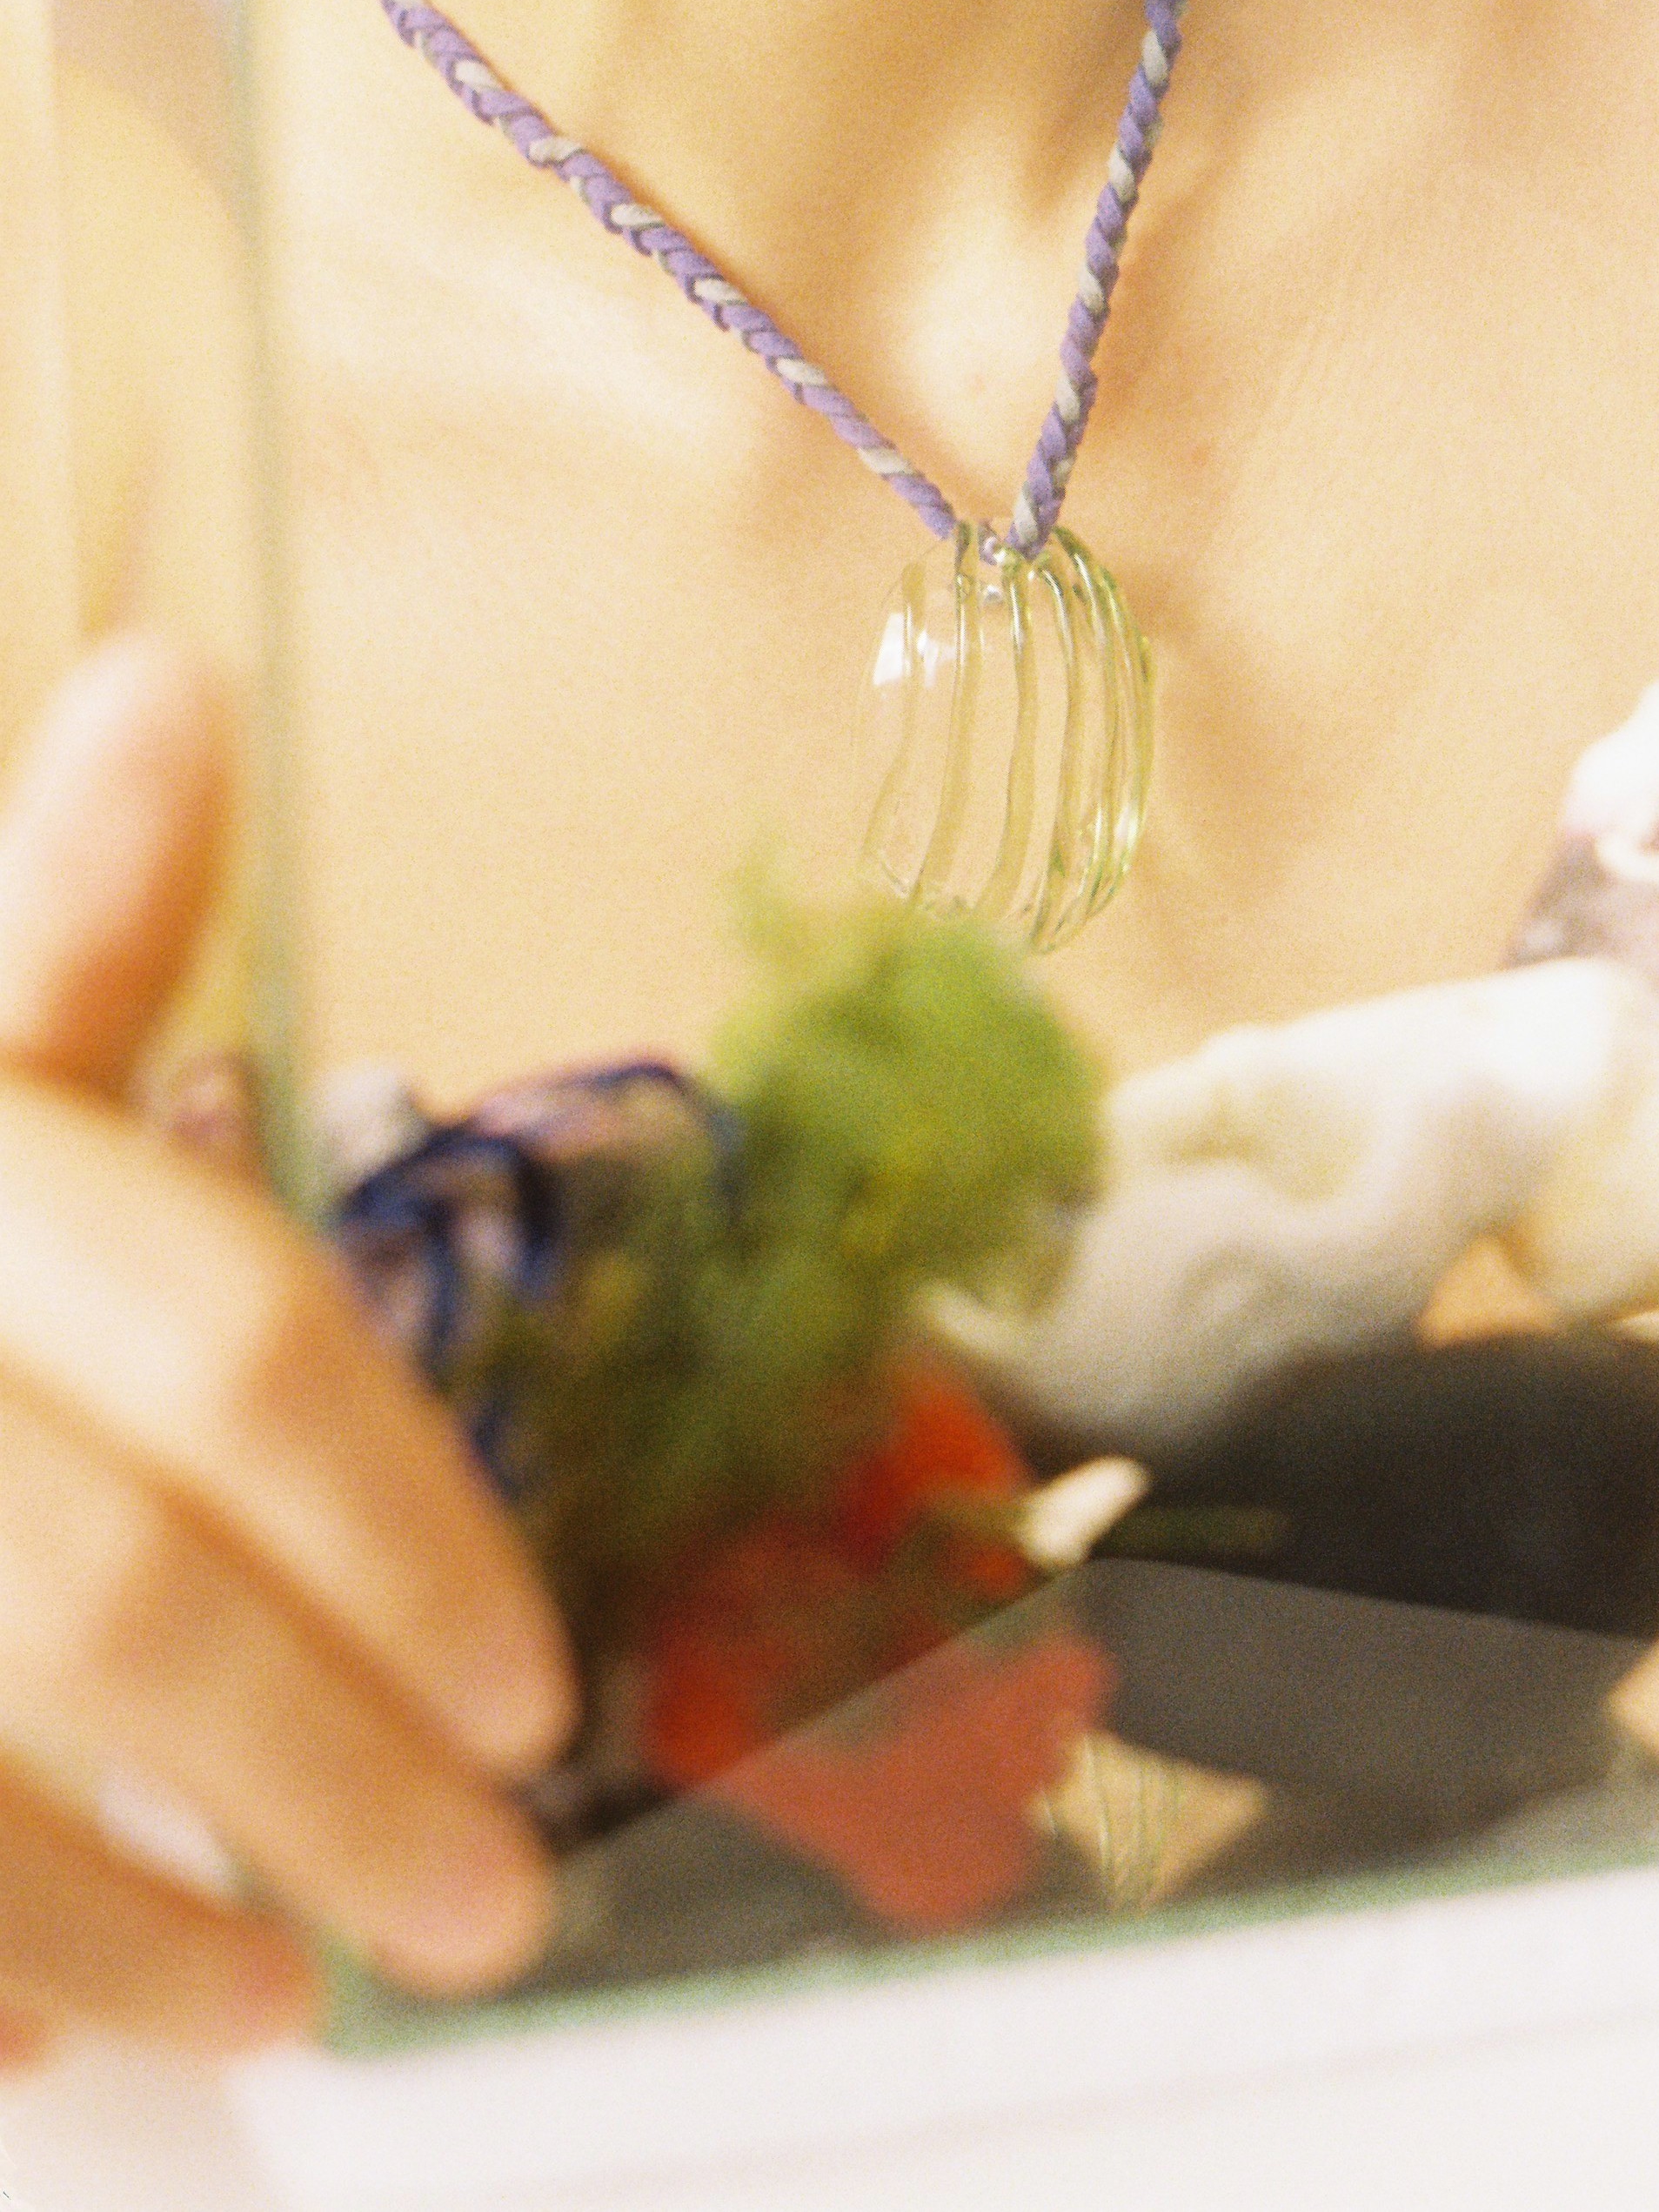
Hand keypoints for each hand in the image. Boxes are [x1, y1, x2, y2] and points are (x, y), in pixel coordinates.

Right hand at [0, 641, 576, 2066]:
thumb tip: (169, 681)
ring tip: (283, 1991)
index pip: (217, 1337)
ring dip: (136, 1929)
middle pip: (108, 1601)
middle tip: (494, 1908)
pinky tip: (42, 2045)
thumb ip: (61, 922)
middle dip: (324, 1779)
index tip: (542, 1695)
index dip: (403, 1530)